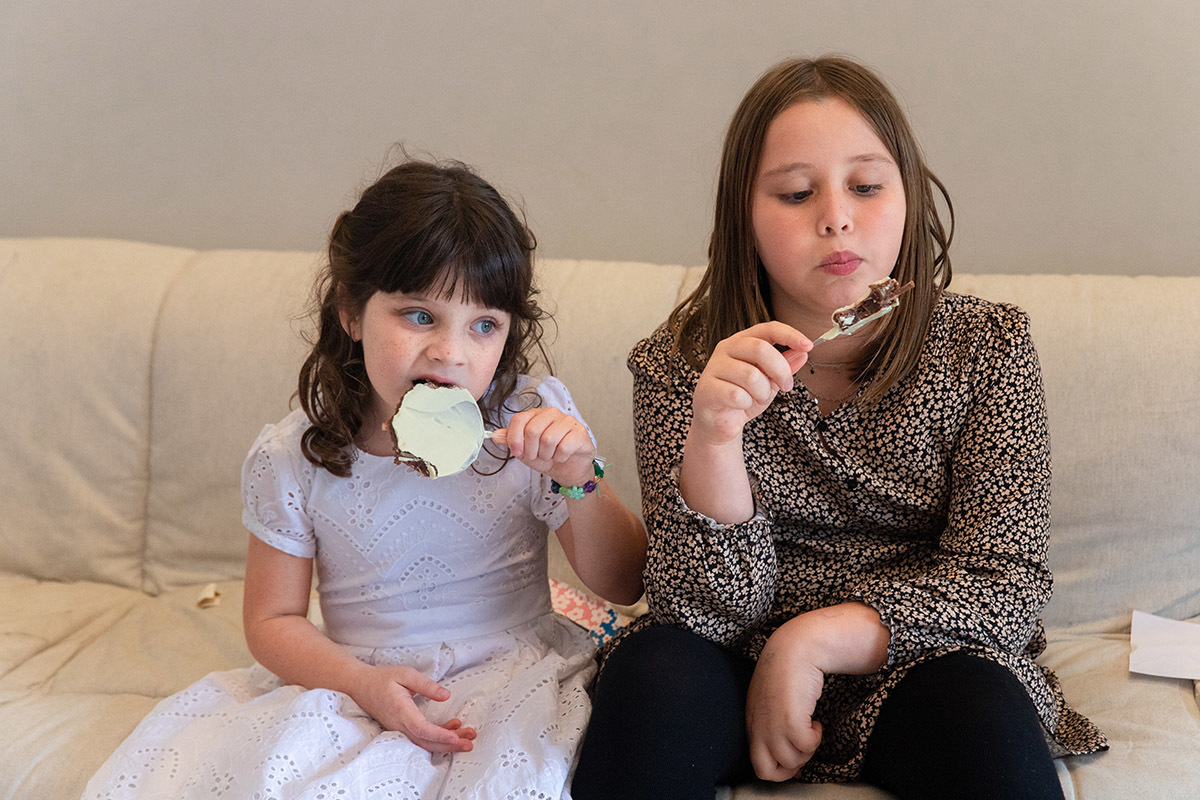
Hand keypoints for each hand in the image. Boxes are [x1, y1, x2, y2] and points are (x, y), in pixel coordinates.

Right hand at [351, 664, 476, 752]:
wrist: (360, 686)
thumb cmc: (383, 678)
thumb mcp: (406, 674)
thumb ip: (426, 685)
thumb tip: (446, 696)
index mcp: (400, 710)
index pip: (421, 729)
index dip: (439, 735)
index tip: (456, 737)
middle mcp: (399, 725)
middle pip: (426, 742)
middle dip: (450, 744)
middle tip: (470, 742)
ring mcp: (399, 730)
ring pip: (424, 743)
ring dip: (446, 743)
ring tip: (466, 738)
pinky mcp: (401, 730)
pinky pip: (420, 739)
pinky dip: (437, 738)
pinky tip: (452, 729)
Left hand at [500, 407, 595, 487]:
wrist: (568, 469)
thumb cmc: (547, 457)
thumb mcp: (524, 451)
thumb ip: (510, 441)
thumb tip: (495, 435)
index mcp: (536, 415)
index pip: (519, 419)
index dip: (514, 438)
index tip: (517, 452)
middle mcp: (551, 414)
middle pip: (533, 430)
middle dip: (532, 450)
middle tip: (538, 455)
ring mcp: (567, 421)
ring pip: (548, 439)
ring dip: (547, 455)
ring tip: (551, 456)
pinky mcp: (579, 433)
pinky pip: (564, 447)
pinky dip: (560, 457)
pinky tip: (562, 456)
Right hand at [691, 321, 809, 446]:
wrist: (719, 423)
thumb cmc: (743, 398)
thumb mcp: (770, 381)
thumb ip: (784, 366)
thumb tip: (803, 353)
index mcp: (741, 341)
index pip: (767, 329)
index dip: (789, 335)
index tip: (808, 345)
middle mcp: (726, 349)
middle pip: (760, 349)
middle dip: (780, 370)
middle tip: (787, 386)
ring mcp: (714, 368)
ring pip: (751, 375)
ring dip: (763, 392)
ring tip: (758, 398)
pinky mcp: (707, 389)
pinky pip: (737, 395)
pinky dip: (747, 403)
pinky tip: (741, 406)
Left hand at [745, 627, 825, 780]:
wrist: (795, 647)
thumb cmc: (786, 670)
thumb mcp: (770, 700)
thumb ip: (771, 721)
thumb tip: (787, 744)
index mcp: (752, 723)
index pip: (758, 764)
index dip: (780, 765)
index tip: (796, 752)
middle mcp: (759, 727)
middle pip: (768, 771)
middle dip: (790, 768)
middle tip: (803, 748)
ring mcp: (773, 725)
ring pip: (791, 761)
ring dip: (807, 750)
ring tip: (811, 729)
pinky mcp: (790, 720)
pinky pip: (806, 746)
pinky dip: (815, 738)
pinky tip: (816, 722)